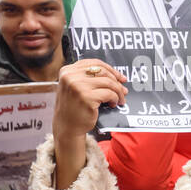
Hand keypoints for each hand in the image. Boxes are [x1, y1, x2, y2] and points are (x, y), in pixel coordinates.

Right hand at [52, 59, 127, 189]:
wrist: (67, 126)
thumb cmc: (74, 108)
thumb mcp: (75, 87)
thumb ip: (89, 78)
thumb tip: (117, 76)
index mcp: (67, 71)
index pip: (94, 63)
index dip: (110, 69)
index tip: (120, 77)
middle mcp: (70, 76)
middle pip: (103, 71)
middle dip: (117, 81)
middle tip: (123, 90)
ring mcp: (78, 86)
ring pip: (108, 82)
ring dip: (118, 91)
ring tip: (120, 99)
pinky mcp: (86, 97)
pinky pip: (109, 93)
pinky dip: (115, 99)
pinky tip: (113, 104)